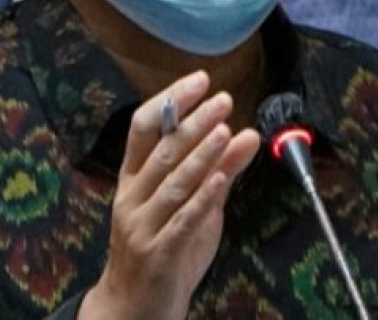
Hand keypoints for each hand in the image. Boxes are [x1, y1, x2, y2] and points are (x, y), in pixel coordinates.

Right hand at [78, 71, 260, 319]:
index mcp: (132, 179)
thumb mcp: (193, 206)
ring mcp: (141, 225)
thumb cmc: (163, 249)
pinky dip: (201, 197)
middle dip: (194, 123)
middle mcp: (132, 197)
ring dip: (200, 155)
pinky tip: (220, 177)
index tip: (199, 80)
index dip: (171, 101)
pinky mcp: (158, 253)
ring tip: (224, 130)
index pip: (143, 128)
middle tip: (223, 99)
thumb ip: (218, 171)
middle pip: (162, 152)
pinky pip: (181, 220)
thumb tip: (245, 134)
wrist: (135, 308)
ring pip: (172, 183)